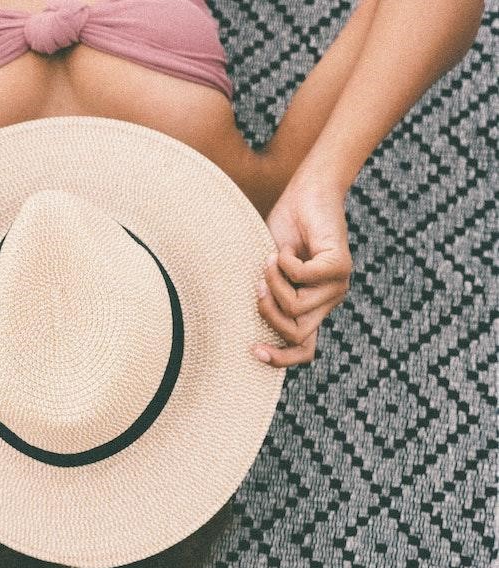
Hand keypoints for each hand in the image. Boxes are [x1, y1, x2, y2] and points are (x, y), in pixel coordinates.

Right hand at [251, 180, 352, 366]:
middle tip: (256, 283)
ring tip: (271, 258)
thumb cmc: (284, 230)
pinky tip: (284, 248)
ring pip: (296, 306)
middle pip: (296, 333)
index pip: (304, 349)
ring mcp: (337, 286)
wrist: (307, 195)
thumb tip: (240, 320)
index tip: (253, 350)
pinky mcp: (340, 266)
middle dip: (268, 312)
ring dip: (273, 281)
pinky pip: (303, 277)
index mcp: (311, 307)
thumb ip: (263, 295)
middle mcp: (327, 301)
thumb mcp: (266, 271)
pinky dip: (285, 263)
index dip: (280, 358)